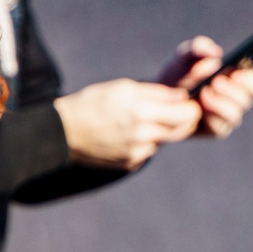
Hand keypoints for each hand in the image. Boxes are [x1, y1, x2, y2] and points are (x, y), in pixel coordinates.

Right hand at [54, 78, 202, 169]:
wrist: (61, 132)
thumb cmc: (93, 102)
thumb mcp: (123, 88)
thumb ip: (157, 93)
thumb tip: (183, 96)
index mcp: (141, 112)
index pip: (185, 114)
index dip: (191, 107)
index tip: (187, 102)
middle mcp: (142, 135)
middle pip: (181, 130)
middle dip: (184, 119)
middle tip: (177, 109)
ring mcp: (136, 153)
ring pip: (165, 140)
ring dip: (162, 130)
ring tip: (144, 118)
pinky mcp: (130, 164)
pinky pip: (149, 150)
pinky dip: (146, 141)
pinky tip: (129, 133)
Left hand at [158, 35, 252, 139]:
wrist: (157, 98)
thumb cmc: (177, 74)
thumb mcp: (184, 56)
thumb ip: (199, 48)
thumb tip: (216, 53)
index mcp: (237, 80)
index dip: (252, 80)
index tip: (236, 74)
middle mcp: (236, 100)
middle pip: (247, 100)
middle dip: (232, 91)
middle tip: (215, 82)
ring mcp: (227, 117)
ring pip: (235, 115)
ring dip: (219, 104)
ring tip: (202, 93)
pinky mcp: (216, 130)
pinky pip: (220, 127)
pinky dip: (209, 117)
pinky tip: (198, 109)